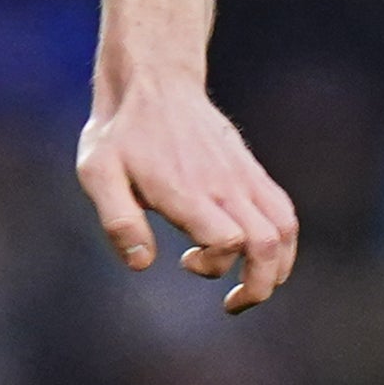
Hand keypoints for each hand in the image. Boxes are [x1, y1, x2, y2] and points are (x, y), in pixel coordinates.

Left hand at [75, 74, 300, 313]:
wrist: (154, 81)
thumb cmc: (120, 133)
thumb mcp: (97, 173)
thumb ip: (118, 221)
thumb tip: (142, 264)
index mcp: (188, 190)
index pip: (228, 240)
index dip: (214, 265)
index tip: (184, 260)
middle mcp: (224, 185)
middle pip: (269, 243)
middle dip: (259, 285)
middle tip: (232, 303)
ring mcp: (243, 176)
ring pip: (285, 228)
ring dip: (278, 267)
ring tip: (252, 285)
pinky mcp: (251, 170)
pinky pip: (282, 210)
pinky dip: (281, 241)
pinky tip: (255, 253)